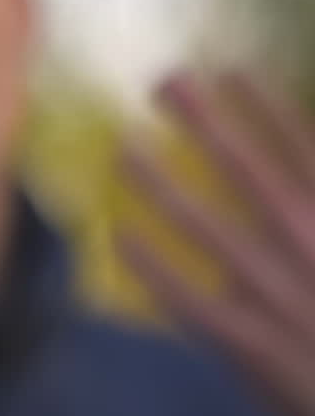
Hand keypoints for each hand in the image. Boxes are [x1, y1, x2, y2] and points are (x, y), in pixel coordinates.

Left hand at [120, 71, 314, 415]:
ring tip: (125, 150)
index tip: (229, 70)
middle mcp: (314, 250)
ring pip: (212, 230)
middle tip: (164, 82)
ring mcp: (284, 300)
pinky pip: (194, 301)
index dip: (268, 108)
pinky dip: (156, 267)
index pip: (308, 152)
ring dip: (163, 186)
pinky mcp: (257, 345)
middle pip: (255, 174)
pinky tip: (120, 234)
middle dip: (208, 123)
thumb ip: (314, 201)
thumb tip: (292, 159)